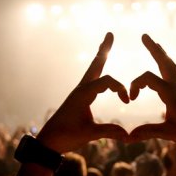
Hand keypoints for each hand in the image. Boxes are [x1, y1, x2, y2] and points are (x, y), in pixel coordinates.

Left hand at [37, 32, 128, 152]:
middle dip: (104, 50)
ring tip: (106, 45)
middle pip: (95, 65)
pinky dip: (97, 71)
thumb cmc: (66, 136)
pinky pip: (91, 80)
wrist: (48, 141)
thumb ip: (109, 132)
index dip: (120, 88)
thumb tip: (128, 136)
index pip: (106, 81)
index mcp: (83, 94)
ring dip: (100, 58)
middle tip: (110, 34)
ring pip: (92, 70)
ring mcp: (79, 92)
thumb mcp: (88, 134)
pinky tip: (99, 69)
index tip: (127, 101)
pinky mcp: (78, 98)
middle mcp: (81, 89)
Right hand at [128, 34, 175, 147]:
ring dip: (161, 54)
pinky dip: (166, 65)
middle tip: (144, 35)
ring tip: (155, 44)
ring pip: (170, 66)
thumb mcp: (168, 133)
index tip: (130, 99)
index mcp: (172, 94)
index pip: (149, 78)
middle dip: (153, 49)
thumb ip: (147, 132)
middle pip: (164, 62)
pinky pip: (173, 73)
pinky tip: (164, 64)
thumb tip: (127, 138)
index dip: (135, 84)